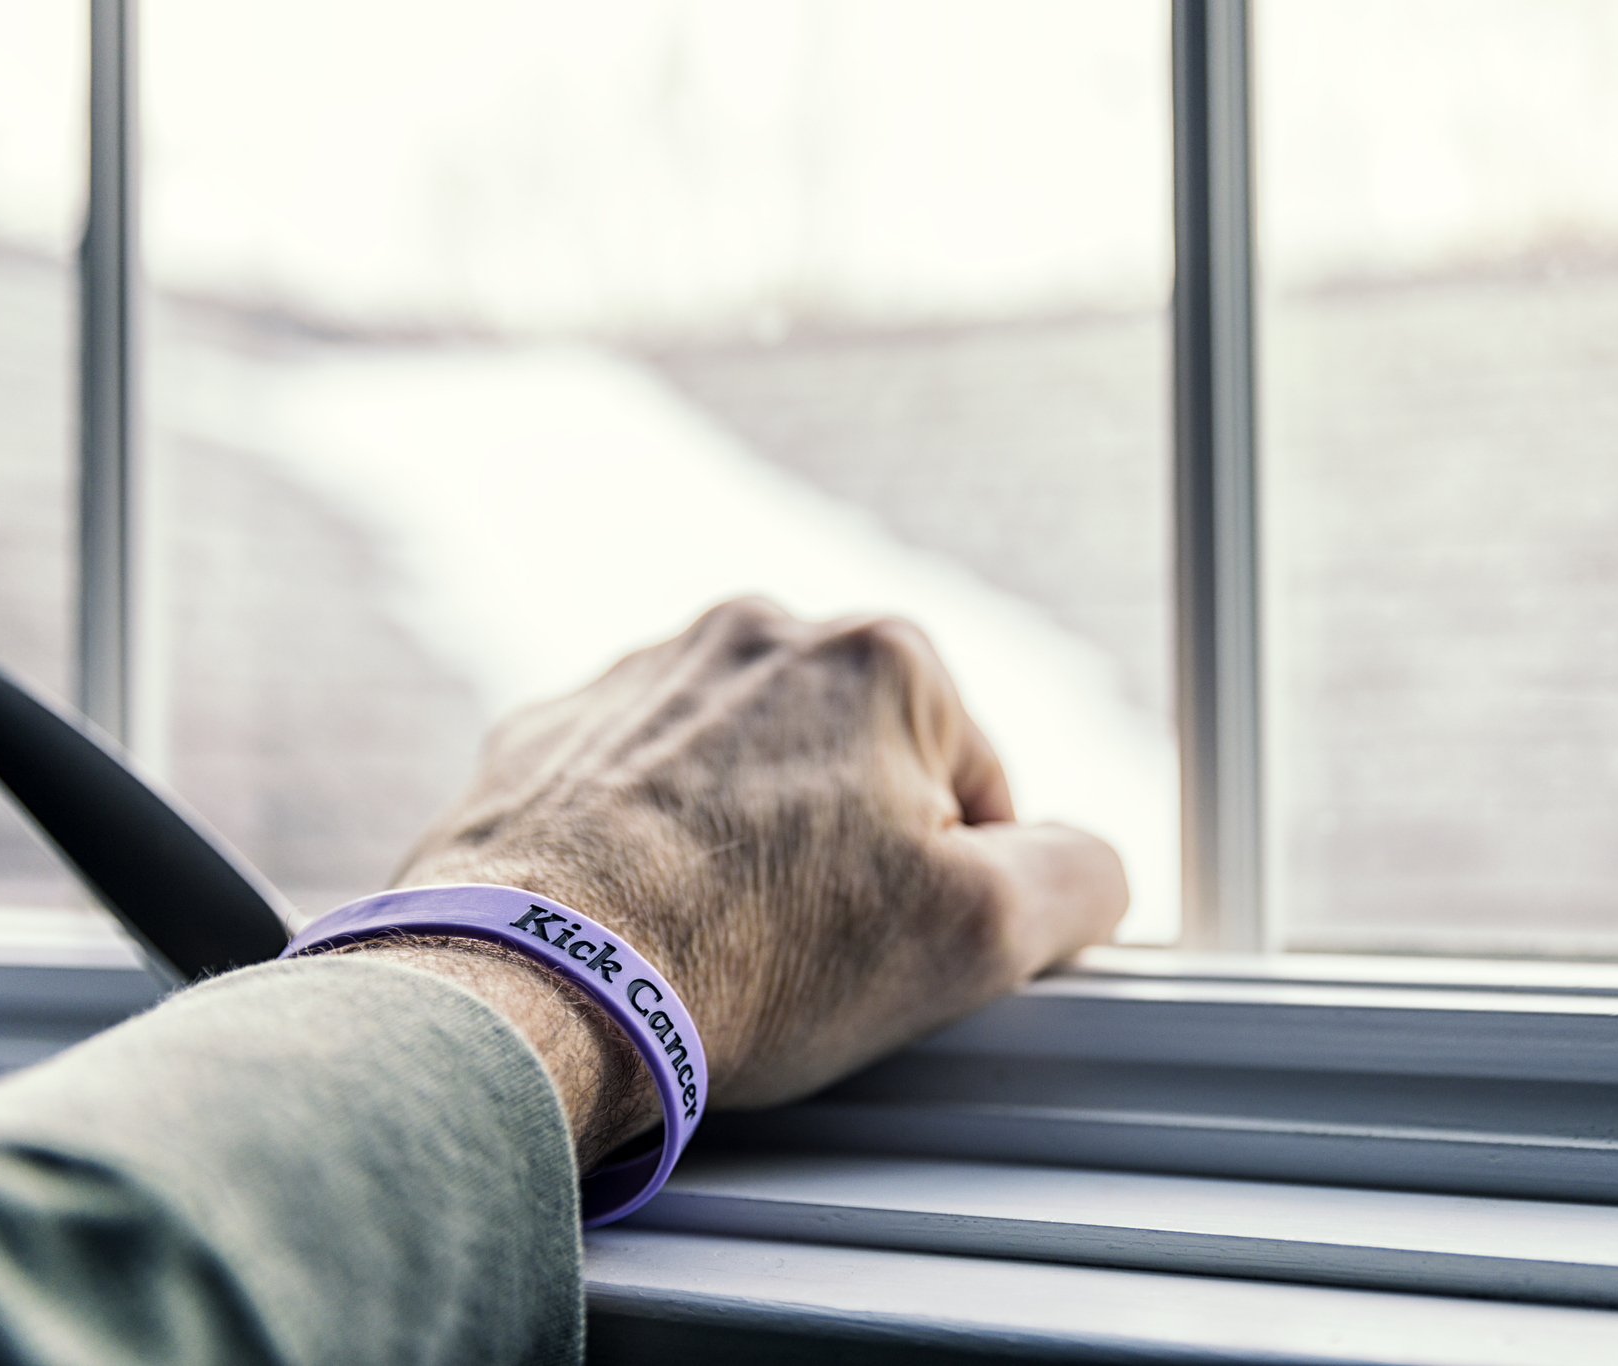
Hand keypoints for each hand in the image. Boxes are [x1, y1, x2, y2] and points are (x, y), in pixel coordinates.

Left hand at [389, 597, 1128, 1139]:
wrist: (531, 984)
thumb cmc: (754, 957)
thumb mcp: (978, 935)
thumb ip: (1079, 877)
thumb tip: (1087, 863)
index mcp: (880, 656)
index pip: (979, 786)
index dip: (958, 887)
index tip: (896, 946)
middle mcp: (758, 633)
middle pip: (862, 767)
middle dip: (853, 854)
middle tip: (813, 951)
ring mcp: (642, 675)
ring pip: (750, 774)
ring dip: (754, 846)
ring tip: (722, 941)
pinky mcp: (552, 730)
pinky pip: (643, 788)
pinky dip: (657, 845)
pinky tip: (648, 921)